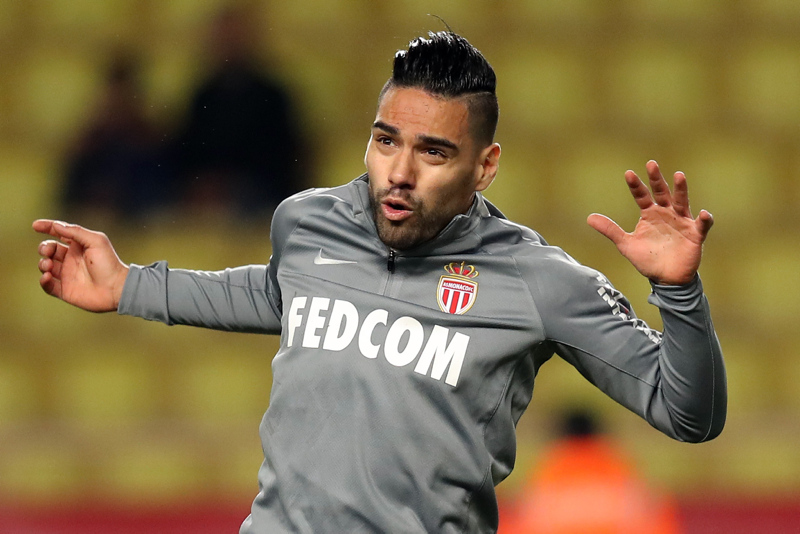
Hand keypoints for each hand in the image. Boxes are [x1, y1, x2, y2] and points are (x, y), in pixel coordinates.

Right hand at [34, 220, 129, 311]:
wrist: (116, 288)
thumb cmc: (109, 263)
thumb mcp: (96, 241)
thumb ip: (76, 232)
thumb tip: (56, 225)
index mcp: (79, 246)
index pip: (59, 234)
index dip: (47, 227)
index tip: (36, 225)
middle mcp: (72, 259)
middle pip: (49, 249)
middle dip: (44, 248)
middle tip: (49, 251)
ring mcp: (68, 275)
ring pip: (46, 266)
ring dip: (43, 263)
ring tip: (50, 264)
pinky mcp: (65, 290)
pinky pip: (48, 285)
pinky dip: (43, 280)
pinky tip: (47, 276)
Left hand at [587, 160, 713, 285]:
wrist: (666, 278)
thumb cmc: (648, 259)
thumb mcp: (626, 244)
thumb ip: (610, 230)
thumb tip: (589, 217)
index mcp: (650, 214)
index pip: (641, 196)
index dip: (635, 186)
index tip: (628, 173)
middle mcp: (666, 213)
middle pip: (661, 193)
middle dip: (656, 179)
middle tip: (651, 164)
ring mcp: (682, 222)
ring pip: (681, 202)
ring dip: (680, 190)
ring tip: (679, 175)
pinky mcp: (695, 234)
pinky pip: (702, 225)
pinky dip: (704, 219)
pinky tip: (703, 213)